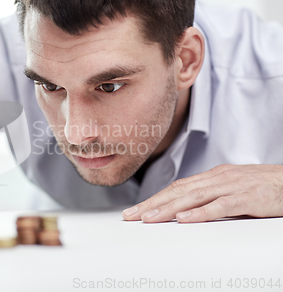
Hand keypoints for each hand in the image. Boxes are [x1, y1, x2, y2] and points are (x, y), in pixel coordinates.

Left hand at [122, 164, 282, 222]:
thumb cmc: (262, 186)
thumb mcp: (231, 187)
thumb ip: (210, 195)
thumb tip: (185, 207)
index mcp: (213, 175)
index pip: (177, 187)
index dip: (154, 198)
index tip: (136, 210)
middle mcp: (217, 178)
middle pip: (178, 191)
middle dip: (152, 204)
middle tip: (132, 216)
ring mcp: (231, 187)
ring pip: (193, 197)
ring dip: (168, 209)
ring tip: (149, 218)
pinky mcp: (246, 198)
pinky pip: (220, 206)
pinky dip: (200, 213)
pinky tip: (183, 220)